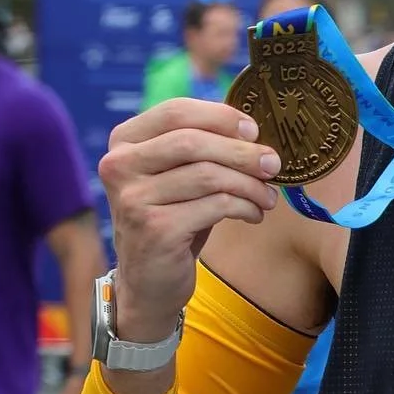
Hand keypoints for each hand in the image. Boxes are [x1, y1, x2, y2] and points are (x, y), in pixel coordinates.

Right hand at [97, 99, 281, 340]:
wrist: (149, 282)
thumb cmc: (172, 220)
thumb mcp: (178, 177)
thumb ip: (202, 147)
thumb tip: (251, 129)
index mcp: (124, 142)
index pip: (175, 111)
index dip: (220, 116)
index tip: (253, 131)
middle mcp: (120, 166)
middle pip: (194, 142)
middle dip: (242, 152)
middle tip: (273, 164)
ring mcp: (133, 198)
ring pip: (209, 175)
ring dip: (250, 185)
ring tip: (268, 197)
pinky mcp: (155, 229)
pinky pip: (215, 206)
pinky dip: (244, 207)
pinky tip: (254, 215)